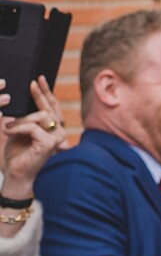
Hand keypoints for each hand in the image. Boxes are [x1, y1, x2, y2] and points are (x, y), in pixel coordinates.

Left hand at [0, 77, 66, 198]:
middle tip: (32, 83)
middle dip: (40, 94)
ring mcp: (56, 137)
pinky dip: (18, 128)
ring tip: (7, 128)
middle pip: (49, 108)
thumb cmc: (17, 156)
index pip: (52, 107)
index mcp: (52, 129)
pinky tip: (8, 133)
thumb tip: (17, 103)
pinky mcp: (49, 143)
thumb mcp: (18, 133)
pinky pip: (32, 127)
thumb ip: (24, 120)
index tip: (38, 79)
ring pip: (40, 116)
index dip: (46, 92)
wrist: (16, 176)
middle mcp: (58, 132)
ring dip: (20, 120)